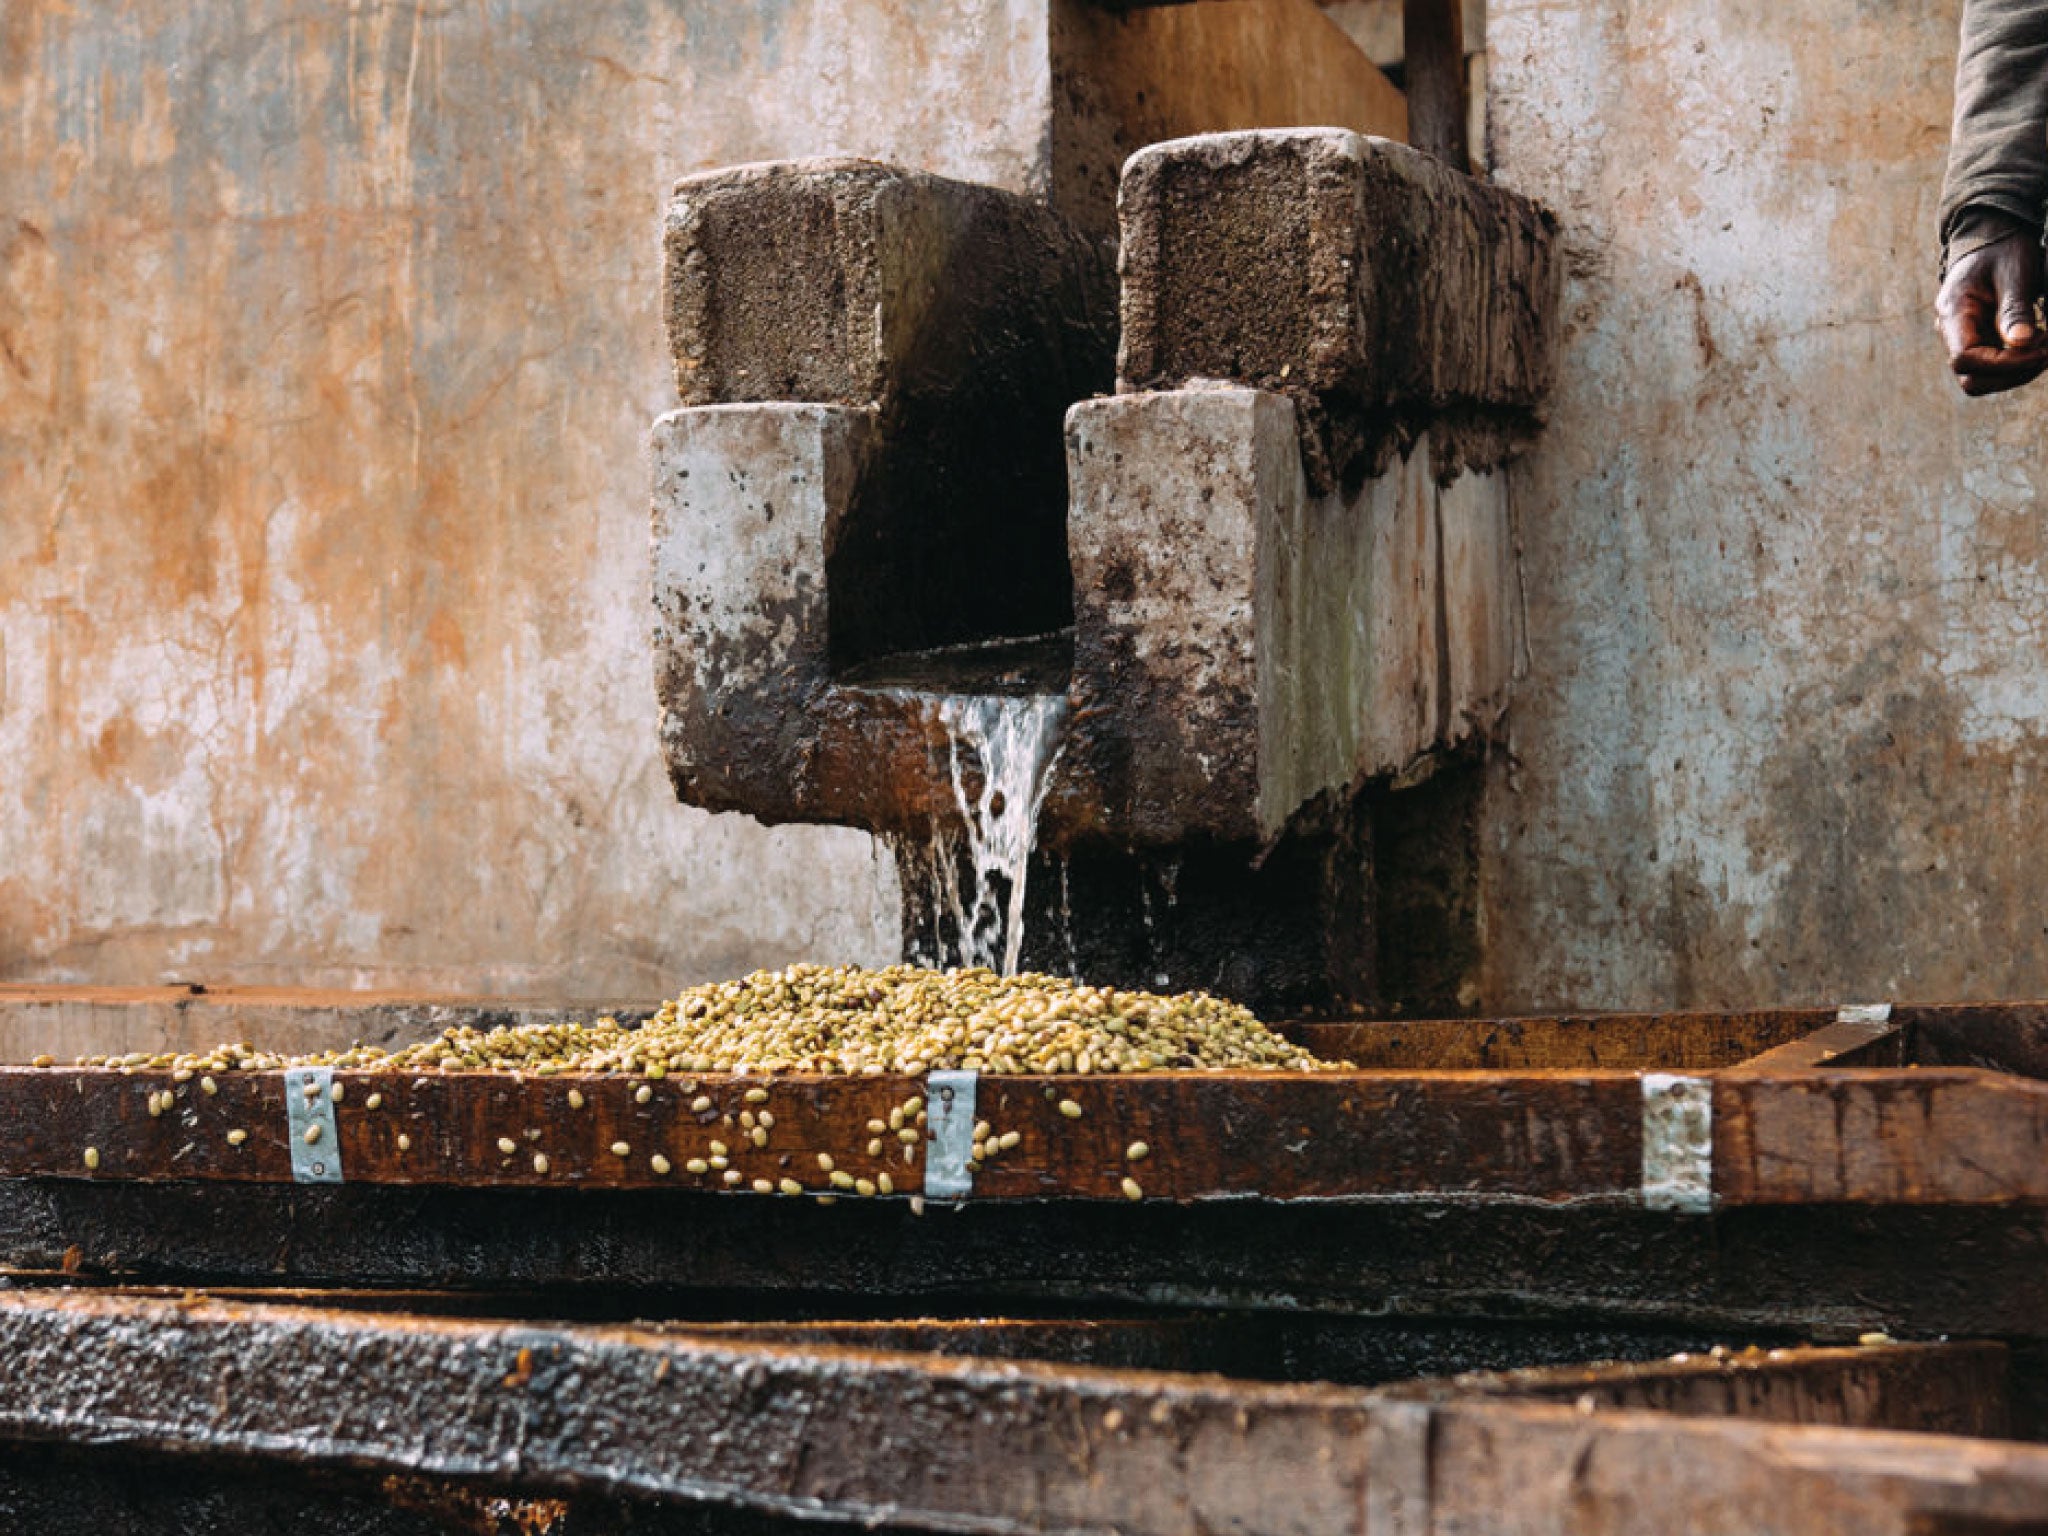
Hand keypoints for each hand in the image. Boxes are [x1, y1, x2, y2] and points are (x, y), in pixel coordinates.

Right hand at [1937, 229, 2047, 395]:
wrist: (1993, 238)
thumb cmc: (2003, 249)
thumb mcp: (2014, 272)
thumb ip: (2015, 308)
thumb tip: (2022, 342)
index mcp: (1952, 313)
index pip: (1965, 358)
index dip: (2004, 363)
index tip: (2041, 350)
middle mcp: (1952, 333)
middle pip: (1971, 379)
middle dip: (2013, 374)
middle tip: (2047, 352)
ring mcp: (1964, 341)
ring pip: (1982, 380)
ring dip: (2017, 373)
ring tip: (2045, 348)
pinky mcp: (1980, 343)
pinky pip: (1994, 369)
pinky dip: (2019, 365)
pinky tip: (2038, 345)